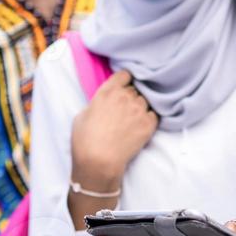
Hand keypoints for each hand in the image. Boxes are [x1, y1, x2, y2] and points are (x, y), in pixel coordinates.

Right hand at [69, 70, 158, 186]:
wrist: (99, 161)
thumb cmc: (85, 140)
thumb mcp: (82, 115)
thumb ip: (96, 103)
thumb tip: (103, 104)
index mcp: (107, 92)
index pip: (124, 74)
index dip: (124, 80)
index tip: (124, 85)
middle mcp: (125, 97)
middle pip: (135, 89)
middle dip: (131, 96)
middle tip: (125, 109)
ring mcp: (139, 110)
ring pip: (145, 101)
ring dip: (140, 107)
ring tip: (132, 120)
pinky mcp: (148, 124)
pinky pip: (154, 114)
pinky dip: (148, 118)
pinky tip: (140, 126)